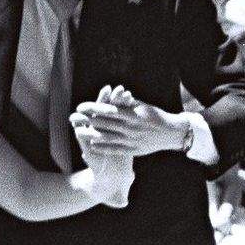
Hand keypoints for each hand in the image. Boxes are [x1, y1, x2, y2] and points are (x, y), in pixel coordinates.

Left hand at [72, 90, 190, 156]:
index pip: (107, 109)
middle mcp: (130, 127)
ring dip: (91, 135)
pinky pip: (115, 149)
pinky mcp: (133, 150)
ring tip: (78, 132)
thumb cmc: (154, 115)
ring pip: (107, 138)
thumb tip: (113, 94)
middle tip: (73, 117)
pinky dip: (103, 147)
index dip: (92, 108)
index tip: (80, 106)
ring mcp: (131, 140)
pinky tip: (92, 145)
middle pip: (104, 123)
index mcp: (131, 114)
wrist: (171, 132)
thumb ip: (126, 102)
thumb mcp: (141, 106)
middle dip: (87, 120)